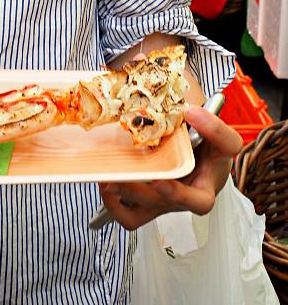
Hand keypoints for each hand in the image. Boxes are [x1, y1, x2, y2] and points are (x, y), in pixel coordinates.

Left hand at [98, 105, 242, 230]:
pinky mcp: (145, 202)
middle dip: (136, 191)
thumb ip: (215, 127)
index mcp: (203, 191)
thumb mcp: (223, 139)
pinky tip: (106, 183)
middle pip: (158, 205)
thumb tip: (192, 112)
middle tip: (117, 176)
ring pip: (140, 215)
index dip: (179, 195)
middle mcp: (180, 201)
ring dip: (121, 197)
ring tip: (106, 179)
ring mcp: (161, 203)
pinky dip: (113, 203)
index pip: (199, 202)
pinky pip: (128, 215)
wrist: (204, 156)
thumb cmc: (212, 151)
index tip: (160, 181)